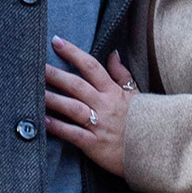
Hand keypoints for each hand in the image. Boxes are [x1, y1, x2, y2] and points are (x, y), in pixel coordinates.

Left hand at [44, 39, 135, 175]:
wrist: (155, 150)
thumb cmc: (143, 121)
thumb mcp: (136, 94)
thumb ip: (121, 74)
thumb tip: (113, 54)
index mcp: (113, 92)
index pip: (91, 66)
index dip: (73, 53)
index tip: (56, 41)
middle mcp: (104, 105)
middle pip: (76, 85)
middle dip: (55, 74)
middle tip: (36, 65)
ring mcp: (99, 124)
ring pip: (72, 108)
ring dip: (52, 99)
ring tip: (35, 91)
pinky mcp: (94, 144)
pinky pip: (73, 134)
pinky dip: (58, 128)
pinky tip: (44, 121)